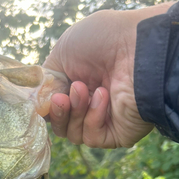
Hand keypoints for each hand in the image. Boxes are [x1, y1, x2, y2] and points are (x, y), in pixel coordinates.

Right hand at [43, 3, 173, 147]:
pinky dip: (92, 119)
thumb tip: (39, 104)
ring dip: (75, 112)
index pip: (54, 107)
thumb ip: (48, 78)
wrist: (139, 48)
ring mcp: (104, 120)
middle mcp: (90, 104)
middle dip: (58, 111)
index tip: (42, 98)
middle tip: (63, 96)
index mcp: (78, 84)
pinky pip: (91, 138)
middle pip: (60, 125)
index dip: (46, 106)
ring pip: (73, 134)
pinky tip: (103, 98)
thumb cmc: (105, 41)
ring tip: (85, 89)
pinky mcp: (116, 134)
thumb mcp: (64, 51)